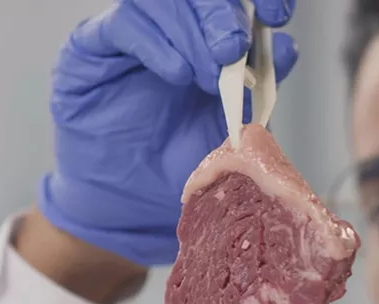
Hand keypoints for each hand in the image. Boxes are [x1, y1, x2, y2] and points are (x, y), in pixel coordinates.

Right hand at [39, 0, 299, 266]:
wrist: (130, 208)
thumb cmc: (178, 167)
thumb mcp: (232, 132)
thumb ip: (259, 92)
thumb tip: (286, 49)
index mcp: (210, 40)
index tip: (278, 17)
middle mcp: (172, 31)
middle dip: (224, 14)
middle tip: (235, 48)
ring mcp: (132, 36)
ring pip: (163, 1)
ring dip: (193, 32)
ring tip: (207, 75)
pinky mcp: (92, 48)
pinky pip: (123, 25)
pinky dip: (156, 45)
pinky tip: (177, 74)